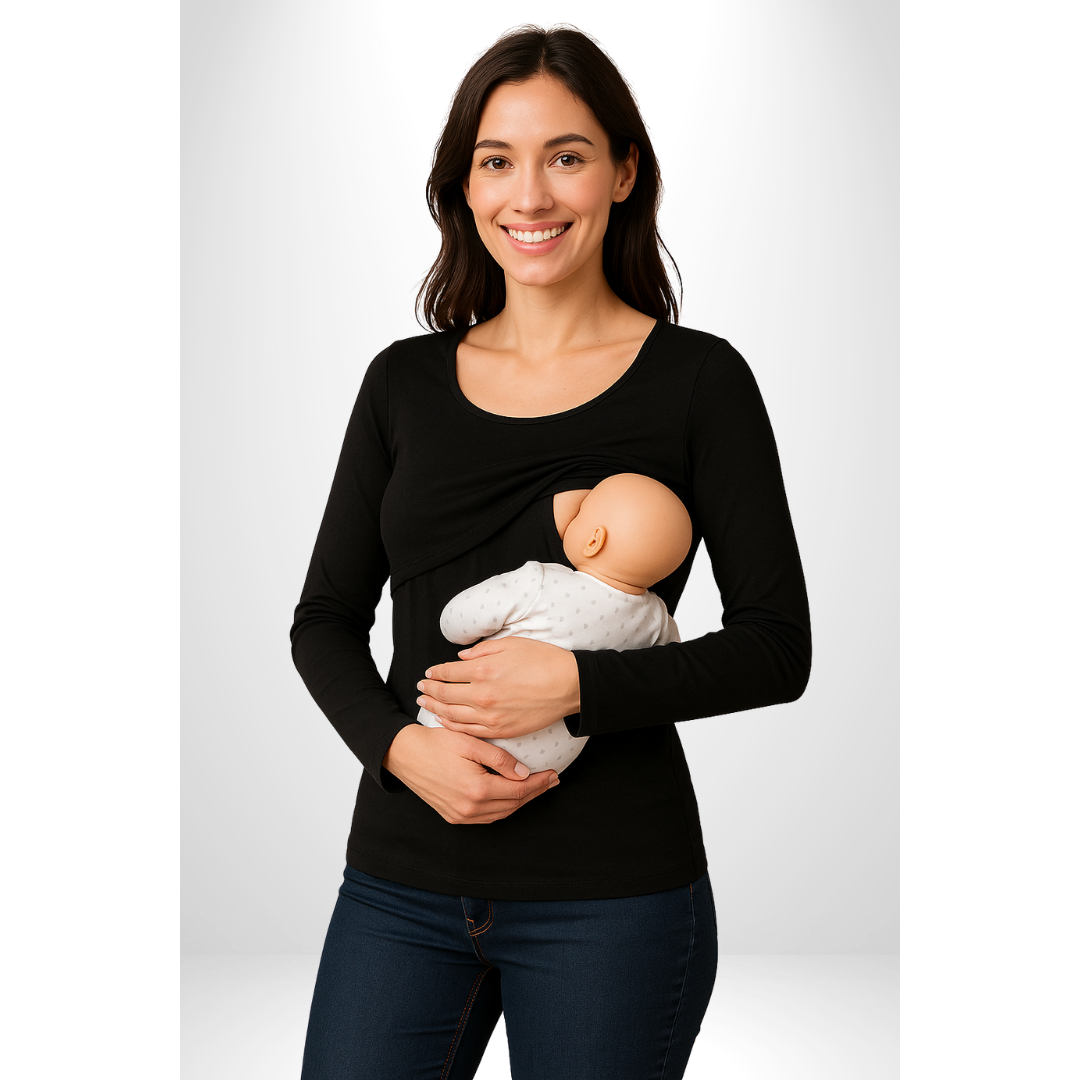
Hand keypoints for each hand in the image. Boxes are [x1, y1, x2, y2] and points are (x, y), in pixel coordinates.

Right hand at [382, 723, 558, 824]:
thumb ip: (499, 758)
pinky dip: (503, 808)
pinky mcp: (453, 816)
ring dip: (520, 802)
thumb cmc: (435, 743)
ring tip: (535, 787)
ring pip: (501, 813)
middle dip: (535, 792)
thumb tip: (523, 773)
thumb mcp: (470, 742)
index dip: (539, 783)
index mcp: (476, 789)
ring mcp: (460, 816)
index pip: (518, 790)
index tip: (554, 773)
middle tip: (551, 780)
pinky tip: (511, 796)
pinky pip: (486, 817)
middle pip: (513, 804)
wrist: (403, 755)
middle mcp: (469, 808)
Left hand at [416, 636, 580, 740]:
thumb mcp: (512, 644)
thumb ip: (482, 650)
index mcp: (483, 670)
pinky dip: (452, 726)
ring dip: (435, 709)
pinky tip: (444, 721)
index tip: (428, 673)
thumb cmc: (543, 660)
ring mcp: (490, 716)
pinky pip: (469, 730)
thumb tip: (460, 657)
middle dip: (429, 691)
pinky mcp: (500, 730)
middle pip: (445, 695)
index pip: (448, 673)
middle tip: (420, 688)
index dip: (434, 673)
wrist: (569, 685)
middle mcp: (482, 694)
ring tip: (425, 704)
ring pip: (452, 715)